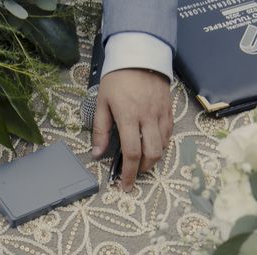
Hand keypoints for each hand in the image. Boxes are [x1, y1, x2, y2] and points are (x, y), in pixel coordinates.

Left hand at [92, 69, 172, 191]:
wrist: (140, 55)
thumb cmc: (117, 79)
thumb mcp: (102, 104)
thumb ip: (101, 130)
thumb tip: (97, 154)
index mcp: (128, 117)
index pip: (131, 152)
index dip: (128, 172)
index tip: (124, 185)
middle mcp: (147, 117)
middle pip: (151, 153)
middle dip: (142, 170)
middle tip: (132, 176)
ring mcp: (161, 114)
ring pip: (163, 146)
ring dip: (153, 159)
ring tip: (141, 164)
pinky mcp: (169, 109)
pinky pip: (169, 133)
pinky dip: (161, 145)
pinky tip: (152, 147)